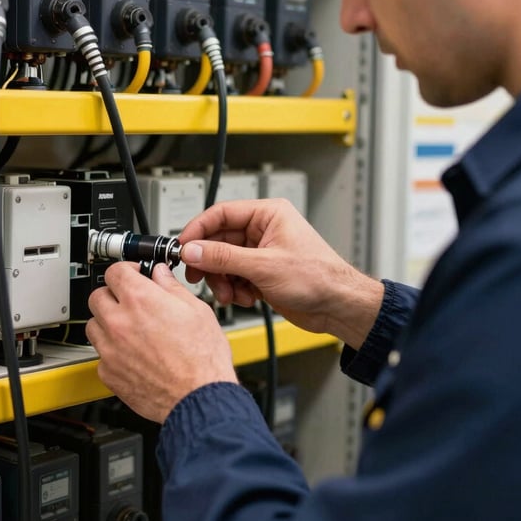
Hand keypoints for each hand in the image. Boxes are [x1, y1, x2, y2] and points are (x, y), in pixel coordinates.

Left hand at [87, 261, 237, 423]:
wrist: (199, 397)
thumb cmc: (202, 358)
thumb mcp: (197, 310)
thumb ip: (172, 288)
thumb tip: (161, 275)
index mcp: (140, 299)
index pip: (115, 271)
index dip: (125, 270)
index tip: (132, 275)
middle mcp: (119, 322)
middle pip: (97, 296)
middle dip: (113, 295)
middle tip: (129, 301)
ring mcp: (110, 349)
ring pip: (93, 325)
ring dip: (107, 323)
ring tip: (129, 329)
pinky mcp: (108, 373)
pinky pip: (100, 355)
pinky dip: (112, 352)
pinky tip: (131, 355)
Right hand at [179, 198, 383, 348]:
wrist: (338, 307)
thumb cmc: (319, 278)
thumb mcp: (264, 266)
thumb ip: (223, 257)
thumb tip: (193, 250)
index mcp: (268, 215)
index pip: (221, 214)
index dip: (198, 230)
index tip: (182, 247)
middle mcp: (263, 230)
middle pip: (218, 240)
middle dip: (210, 262)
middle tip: (198, 276)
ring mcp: (261, 253)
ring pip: (224, 261)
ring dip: (222, 280)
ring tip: (229, 294)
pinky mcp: (261, 273)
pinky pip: (234, 277)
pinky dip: (234, 289)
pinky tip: (245, 298)